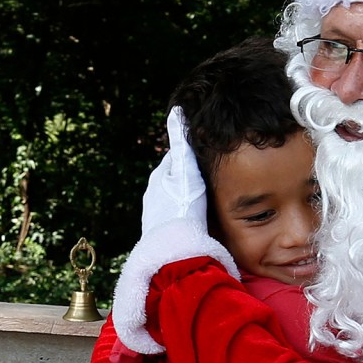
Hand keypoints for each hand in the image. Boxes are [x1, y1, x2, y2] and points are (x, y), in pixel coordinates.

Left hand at [138, 107, 209, 235]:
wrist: (174, 250)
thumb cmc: (183, 208)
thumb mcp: (186, 171)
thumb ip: (181, 143)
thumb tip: (176, 112)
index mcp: (159, 176)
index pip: (178, 157)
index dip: (194, 155)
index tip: (208, 153)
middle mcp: (153, 192)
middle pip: (175, 177)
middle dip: (189, 175)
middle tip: (210, 176)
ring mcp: (154, 212)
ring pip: (175, 197)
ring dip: (187, 195)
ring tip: (206, 198)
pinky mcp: (159, 230)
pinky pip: (175, 214)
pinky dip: (184, 212)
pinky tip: (196, 218)